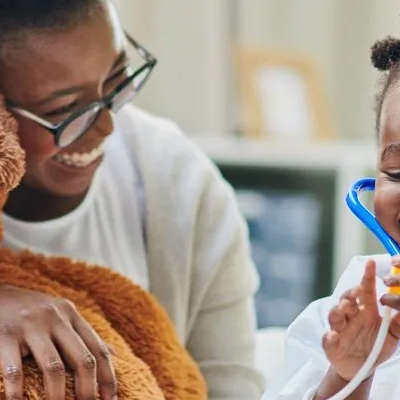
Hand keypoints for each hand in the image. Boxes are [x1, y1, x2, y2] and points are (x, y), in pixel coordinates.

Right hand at [0, 285, 116, 399]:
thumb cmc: (33, 310)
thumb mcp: (62, 315)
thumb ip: (84, 334)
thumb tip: (113, 354)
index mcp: (72, 315)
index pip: (98, 349)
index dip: (107, 377)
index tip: (111, 399)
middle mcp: (56, 319)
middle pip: (82, 359)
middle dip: (88, 389)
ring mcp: (31, 326)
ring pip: (54, 367)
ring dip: (58, 396)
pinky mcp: (6, 335)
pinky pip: (15, 370)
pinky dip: (17, 393)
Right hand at [322, 259, 399, 381]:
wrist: (361, 370)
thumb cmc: (375, 347)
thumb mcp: (392, 337)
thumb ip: (397, 325)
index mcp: (366, 311)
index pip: (366, 290)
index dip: (367, 277)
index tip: (370, 263)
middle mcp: (351, 316)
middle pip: (346, 300)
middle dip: (349, 294)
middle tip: (356, 291)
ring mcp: (339, 329)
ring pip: (335, 315)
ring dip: (338, 310)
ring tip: (345, 308)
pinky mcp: (331, 344)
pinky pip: (328, 338)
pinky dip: (329, 336)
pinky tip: (333, 335)